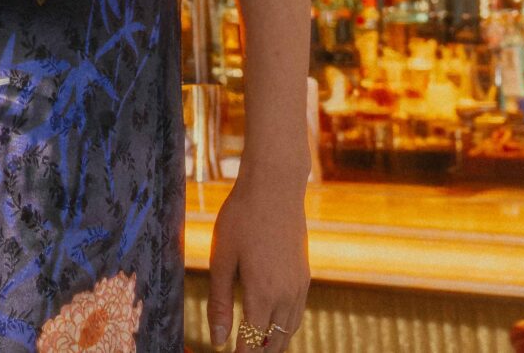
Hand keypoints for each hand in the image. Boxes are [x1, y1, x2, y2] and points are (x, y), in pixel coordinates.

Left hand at [206, 162, 308, 350]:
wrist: (275, 187)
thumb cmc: (241, 218)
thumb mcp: (222, 259)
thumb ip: (219, 301)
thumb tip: (218, 339)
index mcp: (262, 293)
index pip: (252, 341)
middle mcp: (286, 295)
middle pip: (275, 342)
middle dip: (259, 352)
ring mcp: (299, 285)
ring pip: (290, 329)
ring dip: (275, 342)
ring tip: (258, 347)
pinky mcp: (305, 274)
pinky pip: (298, 312)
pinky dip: (286, 325)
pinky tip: (273, 321)